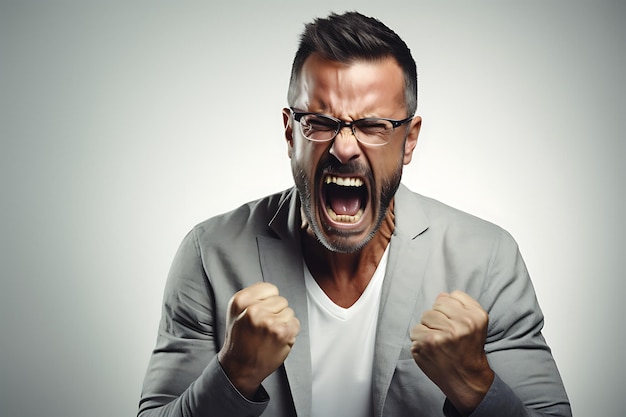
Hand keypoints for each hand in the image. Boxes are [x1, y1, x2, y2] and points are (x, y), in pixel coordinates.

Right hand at [218, 282, 299, 398]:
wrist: (240, 367)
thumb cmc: (240, 340)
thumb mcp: (236, 313)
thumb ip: (252, 297)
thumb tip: (273, 291)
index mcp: (241, 302)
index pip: (270, 288)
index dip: (268, 301)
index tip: (262, 311)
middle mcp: (253, 310)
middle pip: (281, 300)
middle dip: (276, 312)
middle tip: (263, 327)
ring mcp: (268, 321)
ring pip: (289, 311)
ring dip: (283, 323)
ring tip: (269, 334)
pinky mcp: (282, 333)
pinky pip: (295, 323)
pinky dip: (289, 332)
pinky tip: (276, 340)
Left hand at [410, 291, 493, 415]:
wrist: (467, 379)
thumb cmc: (468, 350)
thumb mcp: (475, 324)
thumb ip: (460, 305)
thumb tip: (440, 296)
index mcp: (476, 315)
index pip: (451, 296)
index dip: (449, 309)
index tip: (454, 322)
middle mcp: (462, 323)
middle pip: (437, 305)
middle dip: (438, 318)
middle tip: (446, 335)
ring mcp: (445, 333)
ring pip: (425, 316)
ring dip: (428, 328)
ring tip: (439, 341)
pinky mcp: (428, 342)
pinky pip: (415, 330)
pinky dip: (420, 339)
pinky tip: (431, 348)